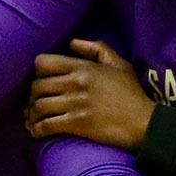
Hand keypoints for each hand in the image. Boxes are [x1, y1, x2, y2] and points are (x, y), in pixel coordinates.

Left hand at [27, 39, 153, 148]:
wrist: (143, 122)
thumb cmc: (132, 94)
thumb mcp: (119, 64)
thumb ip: (97, 48)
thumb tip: (73, 43)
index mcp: (84, 67)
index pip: (43, 63)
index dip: (38, 72)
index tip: (43, 81)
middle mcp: (76, 83)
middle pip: (37, 86)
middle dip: (32, 97)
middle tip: (35, 104)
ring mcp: (76, 104)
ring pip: (38, 106)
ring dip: (32, 115)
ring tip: (33, 120)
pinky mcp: (77, 124)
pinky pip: (46, 125)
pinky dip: (37, 130)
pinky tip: (37, 132)